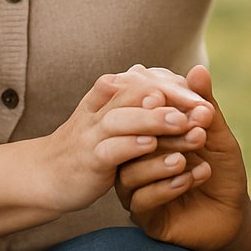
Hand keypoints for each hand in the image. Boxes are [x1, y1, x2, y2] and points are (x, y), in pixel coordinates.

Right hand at [39, 65, 211, 213]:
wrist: (47, 176)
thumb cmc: (92, 146)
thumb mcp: (118, 119)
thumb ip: (149, 101)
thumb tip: (191, 74)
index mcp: (108, 95)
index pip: (144, 82)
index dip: (174, 88)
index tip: (203, 97)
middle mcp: (100, 109)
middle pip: (135, 95)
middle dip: (169, 99)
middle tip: (200, 107)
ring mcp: (92, 133)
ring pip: (123, 119)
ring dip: (153, 120)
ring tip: (181, 122)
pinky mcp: (89, 159)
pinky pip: (110, 149)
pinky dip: (130, 145)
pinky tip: (150, 145)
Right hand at [115, 65, 249, 250]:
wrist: (234, 213)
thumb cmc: (220, 167)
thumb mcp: (215, 134)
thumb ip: (203, 105)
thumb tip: (198, 69)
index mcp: (147, 135)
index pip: (142, 115)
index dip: (164, 107)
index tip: (190, 105)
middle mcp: (136, 159)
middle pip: (133, 142)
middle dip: (164, 133)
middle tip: (197, 129)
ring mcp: (136, 188)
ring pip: (131, 172)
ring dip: (162, 162)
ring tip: (188, 158)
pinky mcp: (143, 216)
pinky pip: (140, 200)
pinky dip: (165, 187)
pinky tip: (189, 178)